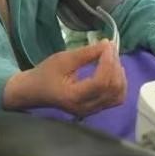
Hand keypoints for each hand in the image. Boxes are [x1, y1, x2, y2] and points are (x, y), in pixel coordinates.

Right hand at [2, 40, 125, 116]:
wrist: (35, 91)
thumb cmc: (45, 74)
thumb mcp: (63, 59)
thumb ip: (87, 53)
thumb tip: (107, 44)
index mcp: (75, 96)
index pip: (101, 82)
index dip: (108, 61)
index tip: (107, 45)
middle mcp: (86, 107)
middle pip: (113, 88)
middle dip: (115, 65)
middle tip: (109, 48)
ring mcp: (92, 110)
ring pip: (118, 95)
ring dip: (119, 75)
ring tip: (111, 58)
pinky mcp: (95, 108)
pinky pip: (115, 98)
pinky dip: (118, 83)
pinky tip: (112, 71)